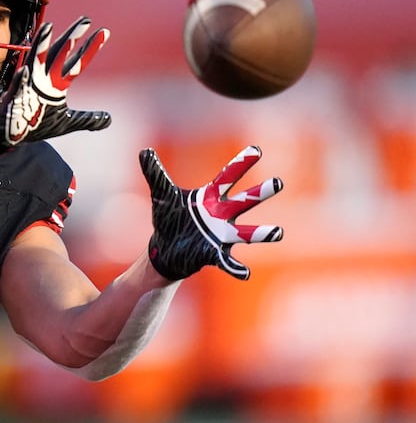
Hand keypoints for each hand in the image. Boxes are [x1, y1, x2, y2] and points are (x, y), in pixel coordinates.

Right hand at [0, 16, 111, 153]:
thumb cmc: (36, 124)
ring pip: (35, 61)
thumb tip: (109, 120)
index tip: (104, 32)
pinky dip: (19, 79)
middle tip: (86, 19)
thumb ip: (87, 119)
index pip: (77, 63)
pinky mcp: (14, 98)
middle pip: (60, 53)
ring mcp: (28, 85)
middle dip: (72, 37)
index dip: (90, 48)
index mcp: (57, 83)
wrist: (10, 133)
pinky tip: (23, 71)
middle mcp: (44, 79)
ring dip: (40, 45)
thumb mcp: (67, 123)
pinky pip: (16, 87)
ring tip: (48, 26)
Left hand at [141, 146, 283, 280]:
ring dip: (261, 233)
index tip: (256, 150)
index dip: (241, 164)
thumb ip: (155, 173)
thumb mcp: (161, 194)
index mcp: (211, 197)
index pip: (228, 176)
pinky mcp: (213, 254)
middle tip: (278, 183)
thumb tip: (145, 151)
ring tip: (278, 232)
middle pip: (245, 201)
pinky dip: (236, 268)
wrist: (164, 248)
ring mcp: (221, 235)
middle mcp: (222, 214)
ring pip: (245, 233)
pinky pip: (228, 262)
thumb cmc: (169, 218)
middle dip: (260, 192)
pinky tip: (244, 273)